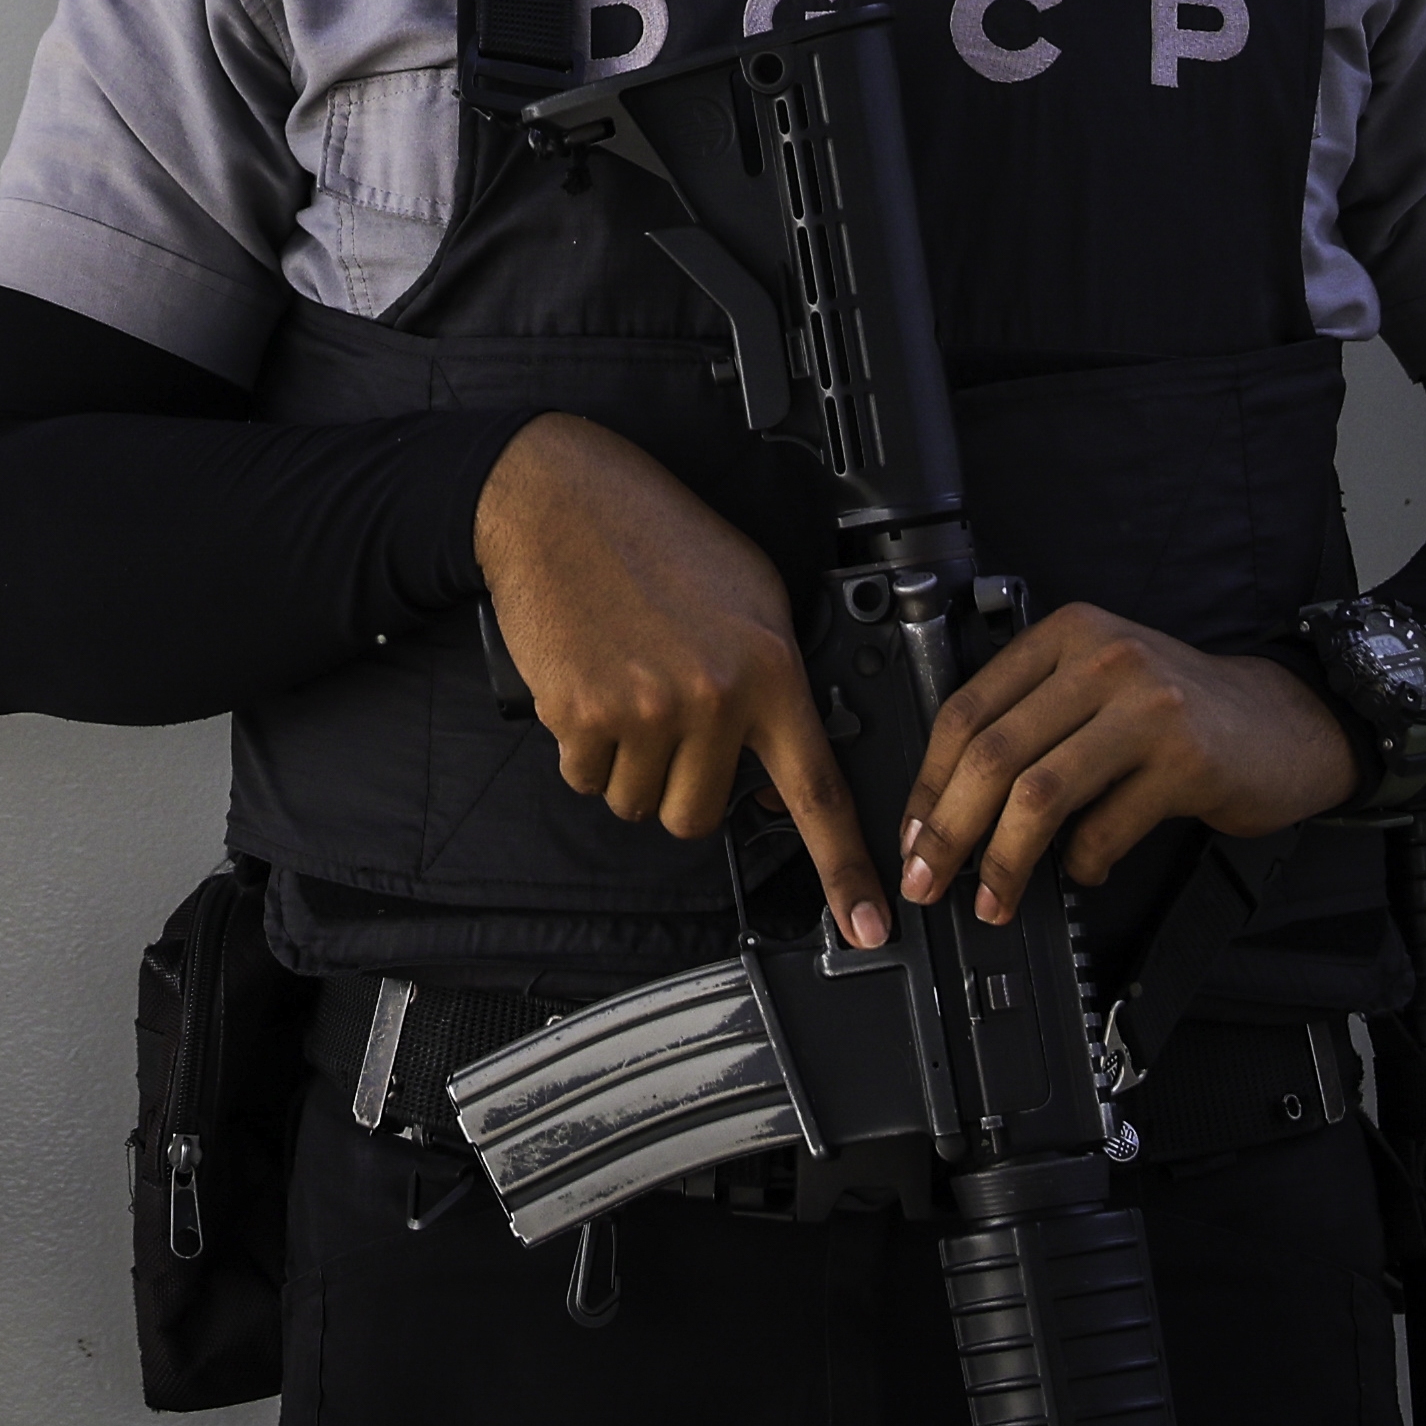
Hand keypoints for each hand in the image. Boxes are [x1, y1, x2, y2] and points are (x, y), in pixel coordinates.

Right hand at [473, 415, 892, 947]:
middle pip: (699, 817)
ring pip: (638, 802)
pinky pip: (585, 777)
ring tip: (624, 688)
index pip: (818, 791)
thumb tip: (782, 762)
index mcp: (769, 669)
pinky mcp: (580, 715)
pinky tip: (588, 683)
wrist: (558, 499)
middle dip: (681, 786)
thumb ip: (774, 680)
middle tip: (667, 723)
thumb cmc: (654, 536)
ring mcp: (644, 711)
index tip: (868, 926)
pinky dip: (582, 747)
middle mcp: (712, 698)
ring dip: (628, 767)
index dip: (846, 870)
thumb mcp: (751, 595)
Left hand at [899, 610, 1358, 926]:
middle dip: (949, 829)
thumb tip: (949, 808)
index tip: (912, 836)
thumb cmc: (1183, 712)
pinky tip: (1084, 871)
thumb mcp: (1100, 688)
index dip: (929, 782)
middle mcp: (1102, 660)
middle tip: (928, 880)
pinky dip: (1083, 862)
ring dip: (1004, 860)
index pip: (967, 709)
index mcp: (1066, 636)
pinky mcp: (1186, 760)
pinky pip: (1106, 826)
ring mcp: (1146, 707)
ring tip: (993, 900)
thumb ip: (1033, 722)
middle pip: (992, 753)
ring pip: (1039, 793)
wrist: (1288, 720)